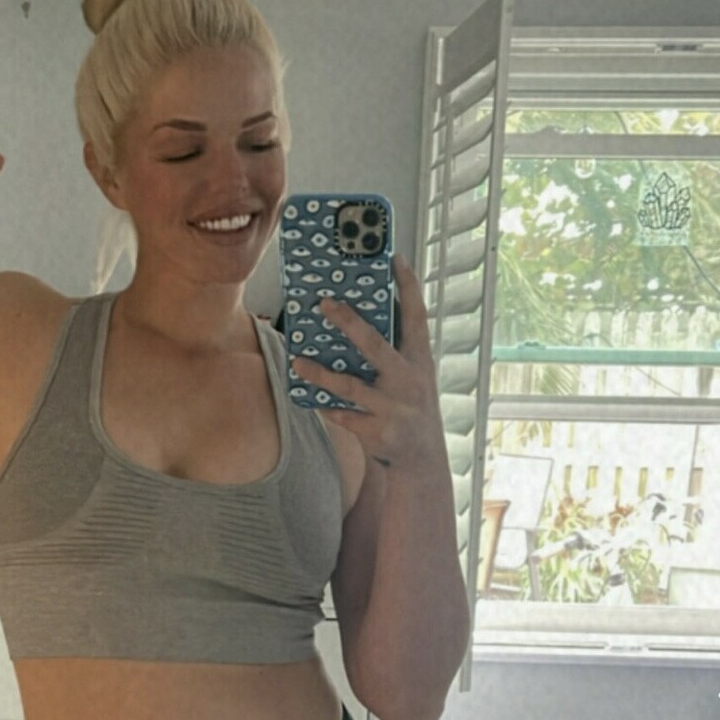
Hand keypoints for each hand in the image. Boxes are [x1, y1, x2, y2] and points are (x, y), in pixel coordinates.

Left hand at [301, 254, 445, 475]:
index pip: (417, 317)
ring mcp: (392, 408)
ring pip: (349, 386)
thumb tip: (358, 318)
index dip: (408, 287)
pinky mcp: (376, 432)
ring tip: (297, 361)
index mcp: (420, 361)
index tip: (396, 258)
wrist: (421, 460)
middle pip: (374, 345)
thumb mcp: (415, 377)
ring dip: (320, 373)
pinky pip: (342, 415)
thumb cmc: (411, 408)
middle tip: (324, 303)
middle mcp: (409, 381)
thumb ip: (395, 351)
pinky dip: (326, 406)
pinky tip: (312, 399)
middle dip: (348, 322)